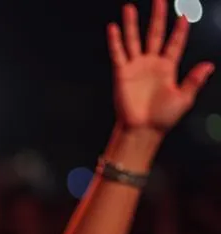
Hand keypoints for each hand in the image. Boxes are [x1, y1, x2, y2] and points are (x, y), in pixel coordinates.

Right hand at [108, 0, 213, 135]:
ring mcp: (136, 68)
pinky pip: (118, 54)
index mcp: (168, 68)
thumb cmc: (163, 118)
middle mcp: (151, 64)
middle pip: (155, 34)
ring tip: (130, 8)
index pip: (175, 42)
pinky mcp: (122, 74)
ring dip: (132, 24)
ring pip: (134, 40)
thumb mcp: (185, 98)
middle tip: (159, 0)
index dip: (180, 29)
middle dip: (158, 16)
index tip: (184, 15)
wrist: (142, 130)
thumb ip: (194, 80)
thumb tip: (209, 65)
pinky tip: (113, 28)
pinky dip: (115, 42)